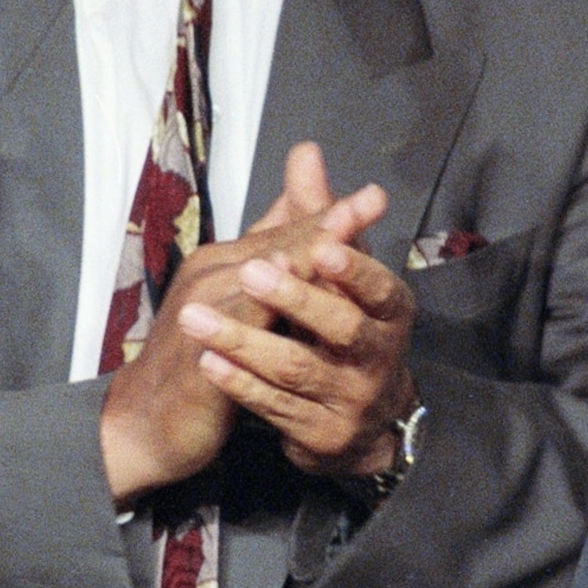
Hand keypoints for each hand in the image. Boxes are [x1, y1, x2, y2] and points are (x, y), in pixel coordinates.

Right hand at [98, 146, 386, 501]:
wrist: (146, 421)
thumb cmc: (198, 358)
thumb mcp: (242, 310)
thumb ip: (273, 271)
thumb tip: (299, 237)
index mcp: (223, 263)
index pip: (285, 232)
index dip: (329, 215)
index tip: (375, 196)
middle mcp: (210, 279)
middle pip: (277, 246)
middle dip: (324, 226)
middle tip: (366, 207)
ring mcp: (201, 313)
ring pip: (257, 279)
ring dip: (298, 259)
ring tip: (337, 241)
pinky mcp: (197, 355)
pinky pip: (235, 327)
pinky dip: (262, 308)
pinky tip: (289, 294)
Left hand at [175, 146, 418, 479]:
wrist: (353, 421)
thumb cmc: (338, 326)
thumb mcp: (335, 274)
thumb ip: (316, 215)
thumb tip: (304, 152)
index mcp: (390, 311)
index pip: (379, 287)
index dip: (352, 269)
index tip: (320, 247)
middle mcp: (380, 356)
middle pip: (341, 328)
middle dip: (295, 299)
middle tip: (248, 274)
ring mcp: (353, 399)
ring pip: (298, 370)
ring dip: (246, 344)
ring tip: (197, 321)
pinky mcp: (323, 434)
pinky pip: (277, 407)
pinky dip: (241, 385)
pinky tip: (209, 362)